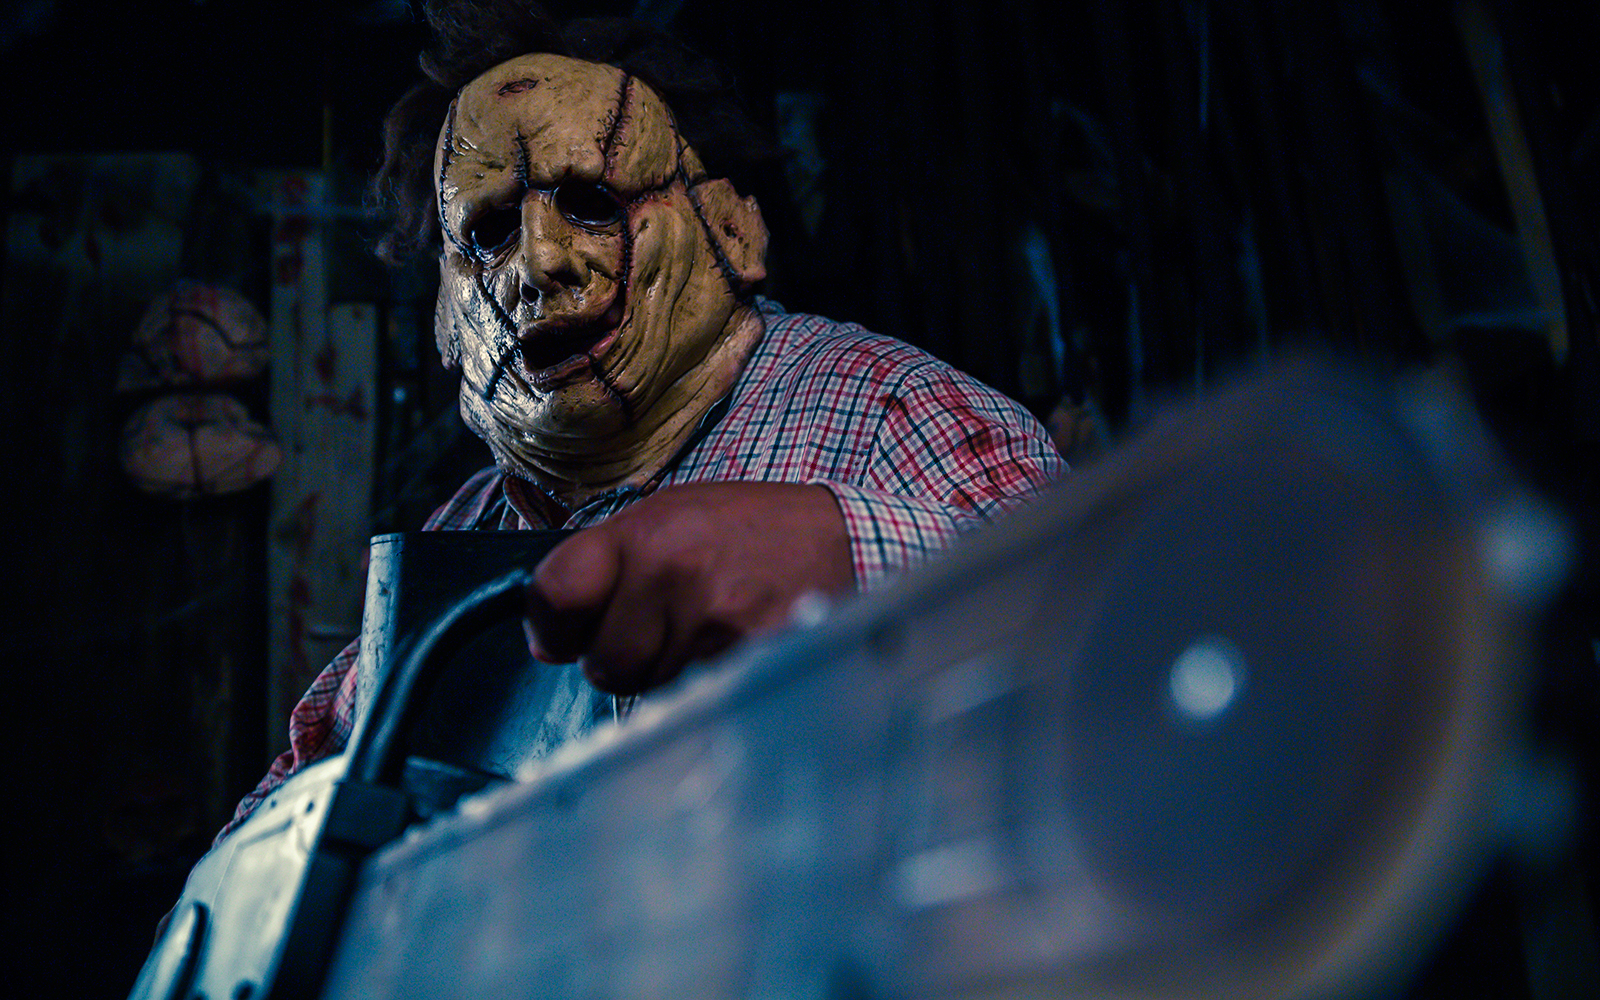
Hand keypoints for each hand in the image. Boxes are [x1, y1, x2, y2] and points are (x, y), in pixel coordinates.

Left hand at [525, 482, 854, 693]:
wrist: (839, 538)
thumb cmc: (748, 528)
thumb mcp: (669, 517)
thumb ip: (603, 568)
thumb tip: (546, 643)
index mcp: (643, 533)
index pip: (554, 594)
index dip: (554, 625)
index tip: (567, 631)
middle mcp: (672, 573)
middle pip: (604, 665)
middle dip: (620, 660)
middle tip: (657, 632)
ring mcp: (714, 620)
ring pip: (649, 689)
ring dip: (666, 674)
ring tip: (704, 631)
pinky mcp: (751, 656)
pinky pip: (696, 696)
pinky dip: (705, 684)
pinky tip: (730, 648)